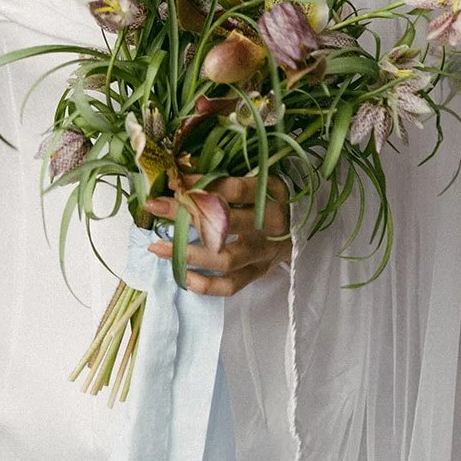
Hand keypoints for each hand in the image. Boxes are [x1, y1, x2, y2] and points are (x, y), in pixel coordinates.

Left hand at [144, 171, 290, 296]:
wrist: (305, 228)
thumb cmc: (275, 199)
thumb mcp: (263, 180)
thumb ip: (229, 178)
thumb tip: (182, 174)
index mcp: (272, 195)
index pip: (233, 189)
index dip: (201, 185)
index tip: (173, 181)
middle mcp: (269, 226)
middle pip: (225, 223)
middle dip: (186, 214)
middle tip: (155, 207)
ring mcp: (263, 254)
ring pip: (224, 260)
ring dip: (187, 253)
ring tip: (156, 246)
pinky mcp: (258, 274)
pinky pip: (229, 286)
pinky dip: (204, 284)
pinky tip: (180, 274)